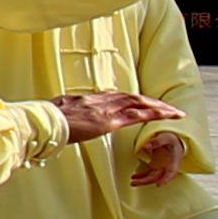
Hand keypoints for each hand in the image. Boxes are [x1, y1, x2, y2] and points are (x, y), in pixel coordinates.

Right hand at [55, 90, 182, 145]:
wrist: (43, 122)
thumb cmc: (45, 120)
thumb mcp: (57, 112)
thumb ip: (66, 112)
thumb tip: (64, 114)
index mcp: (86, 99)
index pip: (115, 96)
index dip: (131, 99)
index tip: (141, 103)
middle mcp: (99, 100)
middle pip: (131, 97)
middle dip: (150, 101)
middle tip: (166, 106)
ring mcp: (105, 110)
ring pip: (138, 103)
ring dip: (157, 107)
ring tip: (173, 112)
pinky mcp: (108, 122)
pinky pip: (136, 116)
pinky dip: (153, 115)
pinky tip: (165, 116)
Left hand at [128, 129, 186, 187]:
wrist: (173, 142)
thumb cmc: (172, 140)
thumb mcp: (167, 138)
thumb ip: (157, 141)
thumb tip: (146, 146)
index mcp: (174, 161)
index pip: (171, 172)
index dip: (166, 179)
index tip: (159, 184)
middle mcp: (168, 167)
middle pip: (157, 177)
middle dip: (146, 181)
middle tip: (134, 183)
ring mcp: (161, 168)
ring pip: (152, 178)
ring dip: (142, 181)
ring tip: (132, 182)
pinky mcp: (155, 167)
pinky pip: (148, 174)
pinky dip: (141, 176)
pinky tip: (133, 177)